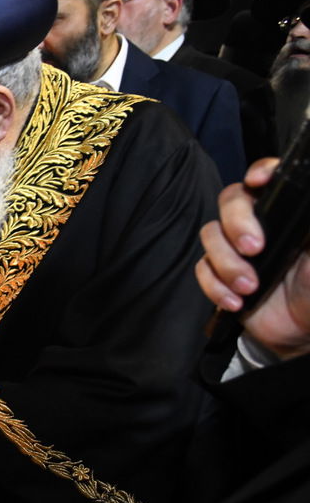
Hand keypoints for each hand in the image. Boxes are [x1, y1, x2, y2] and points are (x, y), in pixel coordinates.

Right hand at [197, 158, 309, 359]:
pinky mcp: (220, 274)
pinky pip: (202, 270)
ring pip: (210, 235)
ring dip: (227, 263)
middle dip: (236, 223)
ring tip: (250, 287)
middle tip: (254, 249)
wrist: (303, 331)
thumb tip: (308, 190)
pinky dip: (215, 286)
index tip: (258, 182)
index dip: (260, 171)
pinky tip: (237, 302)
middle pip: (230, 199)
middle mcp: (258, 224)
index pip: (268, 178)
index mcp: (285, 213)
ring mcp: (236, 249)